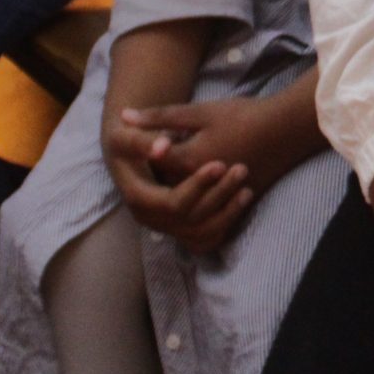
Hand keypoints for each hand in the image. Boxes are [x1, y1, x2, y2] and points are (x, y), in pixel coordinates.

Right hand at [104, 104, 253, 251]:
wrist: (130, 153)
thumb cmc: (128, 140)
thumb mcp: (126, 136)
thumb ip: (142, 141)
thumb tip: (163, 147)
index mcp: (138, 199)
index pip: (172, 203)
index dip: (197, 186)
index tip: (219, 164)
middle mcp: (150, 218)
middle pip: (190, 218)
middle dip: (218, 195)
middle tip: (241, 169)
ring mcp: (166, 226)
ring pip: (201, 232)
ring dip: (228, 213)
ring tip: (247, 189)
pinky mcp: (179, 227)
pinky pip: (206, 237)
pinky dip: (224, 224)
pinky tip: (240, 203)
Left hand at [124, 90, 320, 201]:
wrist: (286, 130)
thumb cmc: (243, 116)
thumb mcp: (199, 112)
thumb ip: (161, 117)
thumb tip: (124, 117)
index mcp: (187, 161)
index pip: (154, 162)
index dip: (152, 146)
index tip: (160, 133)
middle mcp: (199, 185)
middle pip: (167, 184)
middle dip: (164, 169)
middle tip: (168, 148)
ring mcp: (218, 196)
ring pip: (187, 200)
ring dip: (183, 185)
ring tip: (186, 164)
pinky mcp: (235, 200)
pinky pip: (209, 209)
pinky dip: (203, 198)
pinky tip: (205, 181)